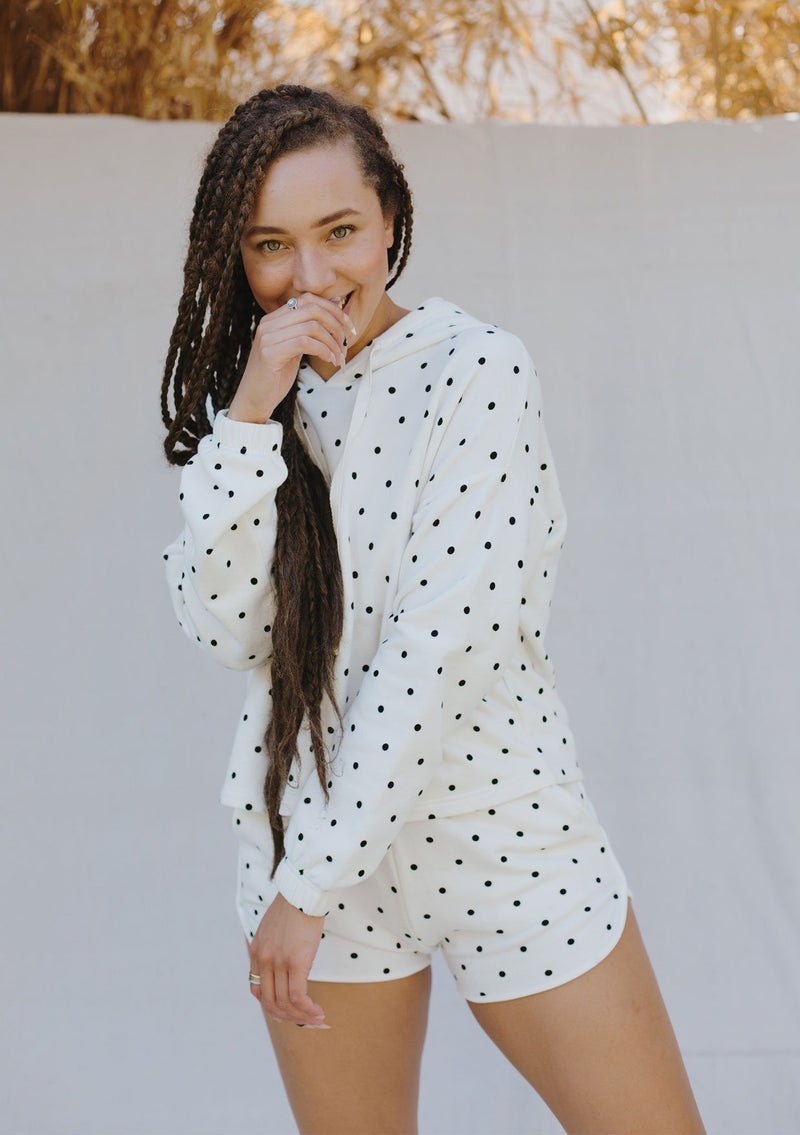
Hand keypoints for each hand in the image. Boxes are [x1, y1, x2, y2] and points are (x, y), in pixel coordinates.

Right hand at [229, 292, 357, 421]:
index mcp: (274, 318)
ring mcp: (267, 337)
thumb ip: (311, 327)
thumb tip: (336, 302)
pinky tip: (328, 360)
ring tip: (337, 357)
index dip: (333, 310)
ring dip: (332, 342)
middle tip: (345, 344)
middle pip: (312, 308)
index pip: (308, 299)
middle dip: (336, 325)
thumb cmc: (275, 376)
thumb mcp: (296, 348)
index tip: (349, 327)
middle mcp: (268, 323)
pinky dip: (323, 350)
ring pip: (311, 326)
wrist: (253, 400)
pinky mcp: (270, 353)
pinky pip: (304, 342)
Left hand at [248, 889, 328, 1027]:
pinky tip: (319, 1012)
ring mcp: (278, 962)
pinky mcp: (296, 963)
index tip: (287, 1012)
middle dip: (287, 1017)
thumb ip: (275, 944)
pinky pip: (298, 997)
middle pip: (269, 1002)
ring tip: (318, 1020)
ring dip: (301, 1017)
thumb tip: (287, 956)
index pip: (258, 989)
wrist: (303, 891)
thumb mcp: (275, 926)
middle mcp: (263, 960)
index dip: (272, 1006)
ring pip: (284, 1003)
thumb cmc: (295, 904)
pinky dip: (307, 1010)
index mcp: (256, 951)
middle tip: (304, 1022)